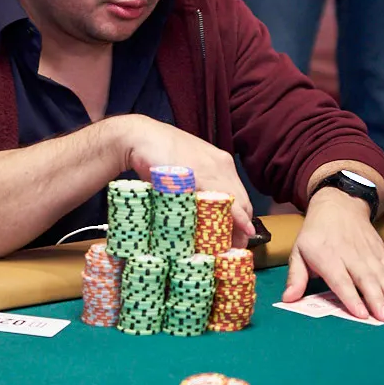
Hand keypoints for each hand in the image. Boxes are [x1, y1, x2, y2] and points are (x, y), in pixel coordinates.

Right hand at [119, 115, 255, 245]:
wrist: (140, 138)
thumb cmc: (158, 153)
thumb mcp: (184, 168)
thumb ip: (195, 183)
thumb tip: (196, 207)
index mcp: (220, 161)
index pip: (239, 194)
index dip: (240, 217)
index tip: (235, 234)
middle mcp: (222, 165)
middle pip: (243, 201)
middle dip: (241, 226)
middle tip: (233, 246)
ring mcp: (214, 171)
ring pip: (238, 203)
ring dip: (238, 227)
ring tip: (232, 246)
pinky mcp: (203, 178)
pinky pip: (226, 202)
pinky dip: (236, 219)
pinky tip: (240, 231)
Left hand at [282, 188, 383, 321]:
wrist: (339, 205)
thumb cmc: (315, 235)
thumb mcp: (298, 252)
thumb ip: (296, 277)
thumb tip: (287, 299)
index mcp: (326, 256)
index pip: (340, 279)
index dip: (351, 297)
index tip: (361, 314)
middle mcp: (350, 254)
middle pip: (365, 279)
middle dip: (377, 300)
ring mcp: (368, 252)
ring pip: (382, 276)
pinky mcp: (380, 251)